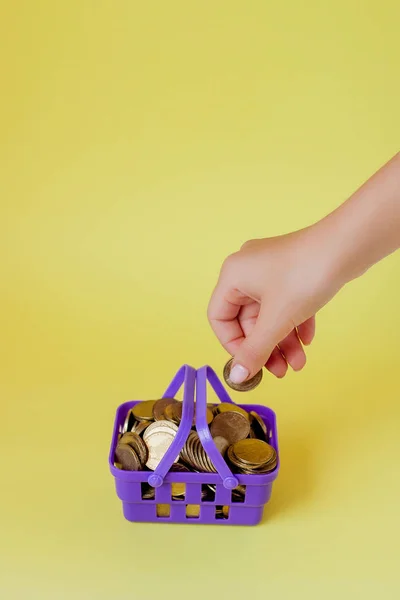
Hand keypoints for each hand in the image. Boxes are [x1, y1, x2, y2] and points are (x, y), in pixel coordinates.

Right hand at [208, 226, 342, 381]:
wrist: (347, 246)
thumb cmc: (304, 275)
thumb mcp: (276, 320)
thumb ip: (254, 351)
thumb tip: (237, 378)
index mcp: (233, 276)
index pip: (219, 318)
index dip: (233, 345)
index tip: (250, 364)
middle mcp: (247, 270)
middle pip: (247, 319)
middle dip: (265, 347)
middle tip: (281, 371)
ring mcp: (271, 270)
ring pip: (270, 314)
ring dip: (282, 341)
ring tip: (299, 364)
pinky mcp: (292, 271)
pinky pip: (286, 303)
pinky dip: (294, 323)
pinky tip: (308, 340)